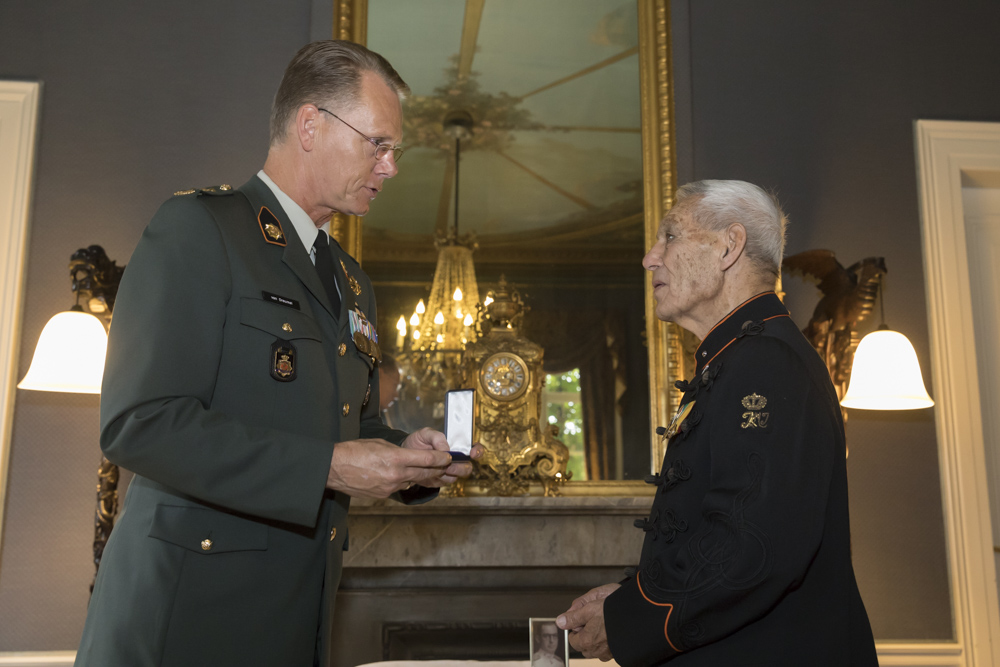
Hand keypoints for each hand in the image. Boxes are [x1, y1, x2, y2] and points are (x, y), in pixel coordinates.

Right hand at [326, 438, 453, 497]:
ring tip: (427, 470)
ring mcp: (389, 487)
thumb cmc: (354, 451)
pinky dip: (403, 481)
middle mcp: (395, 474)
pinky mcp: (383, 495)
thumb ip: (397, 451)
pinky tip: (401, 476)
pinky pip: (399, 487)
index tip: (448, 457)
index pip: (427, 459)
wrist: (333, 468)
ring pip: (412, 481)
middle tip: (446, 465)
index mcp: (396, 458)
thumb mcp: (379, 444)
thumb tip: (408, 457)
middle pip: (424, 473)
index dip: (441, 458)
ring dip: (420, 476)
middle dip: (437, 469)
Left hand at [401, 427, 483, 487]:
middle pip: (467, 467)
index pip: (474, 448)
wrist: (404, 455)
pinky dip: (438, 478)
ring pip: (456, 477)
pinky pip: (443, 483)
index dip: (477, 451)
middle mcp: (455, 459)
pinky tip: (429, 472)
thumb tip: (446, 448)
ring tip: (438, 468)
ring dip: (448, 474)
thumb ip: (437, 437)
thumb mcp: (425, 433)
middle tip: (449, 465)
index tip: (472, 453)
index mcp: (456, 445)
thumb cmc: (418, 442)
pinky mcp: (439, 480)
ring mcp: (448, 471)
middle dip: (461, 467)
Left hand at [557, 583, 619, 660]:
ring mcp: (609, 653)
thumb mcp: (589, 608)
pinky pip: (607, 649)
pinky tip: (611, 629)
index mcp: (587, 641)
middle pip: (584, 646)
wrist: (636, 615)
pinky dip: (607, 641)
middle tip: (592, 620)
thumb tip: (560, 622)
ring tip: (602, 623)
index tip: (580, 619)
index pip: (573, 640)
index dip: (575, 628)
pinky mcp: (618, 651)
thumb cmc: (613, 611)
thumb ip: (573, 617)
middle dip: (585, 634)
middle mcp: (597, 651)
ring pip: (596, 649)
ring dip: (596, 639)